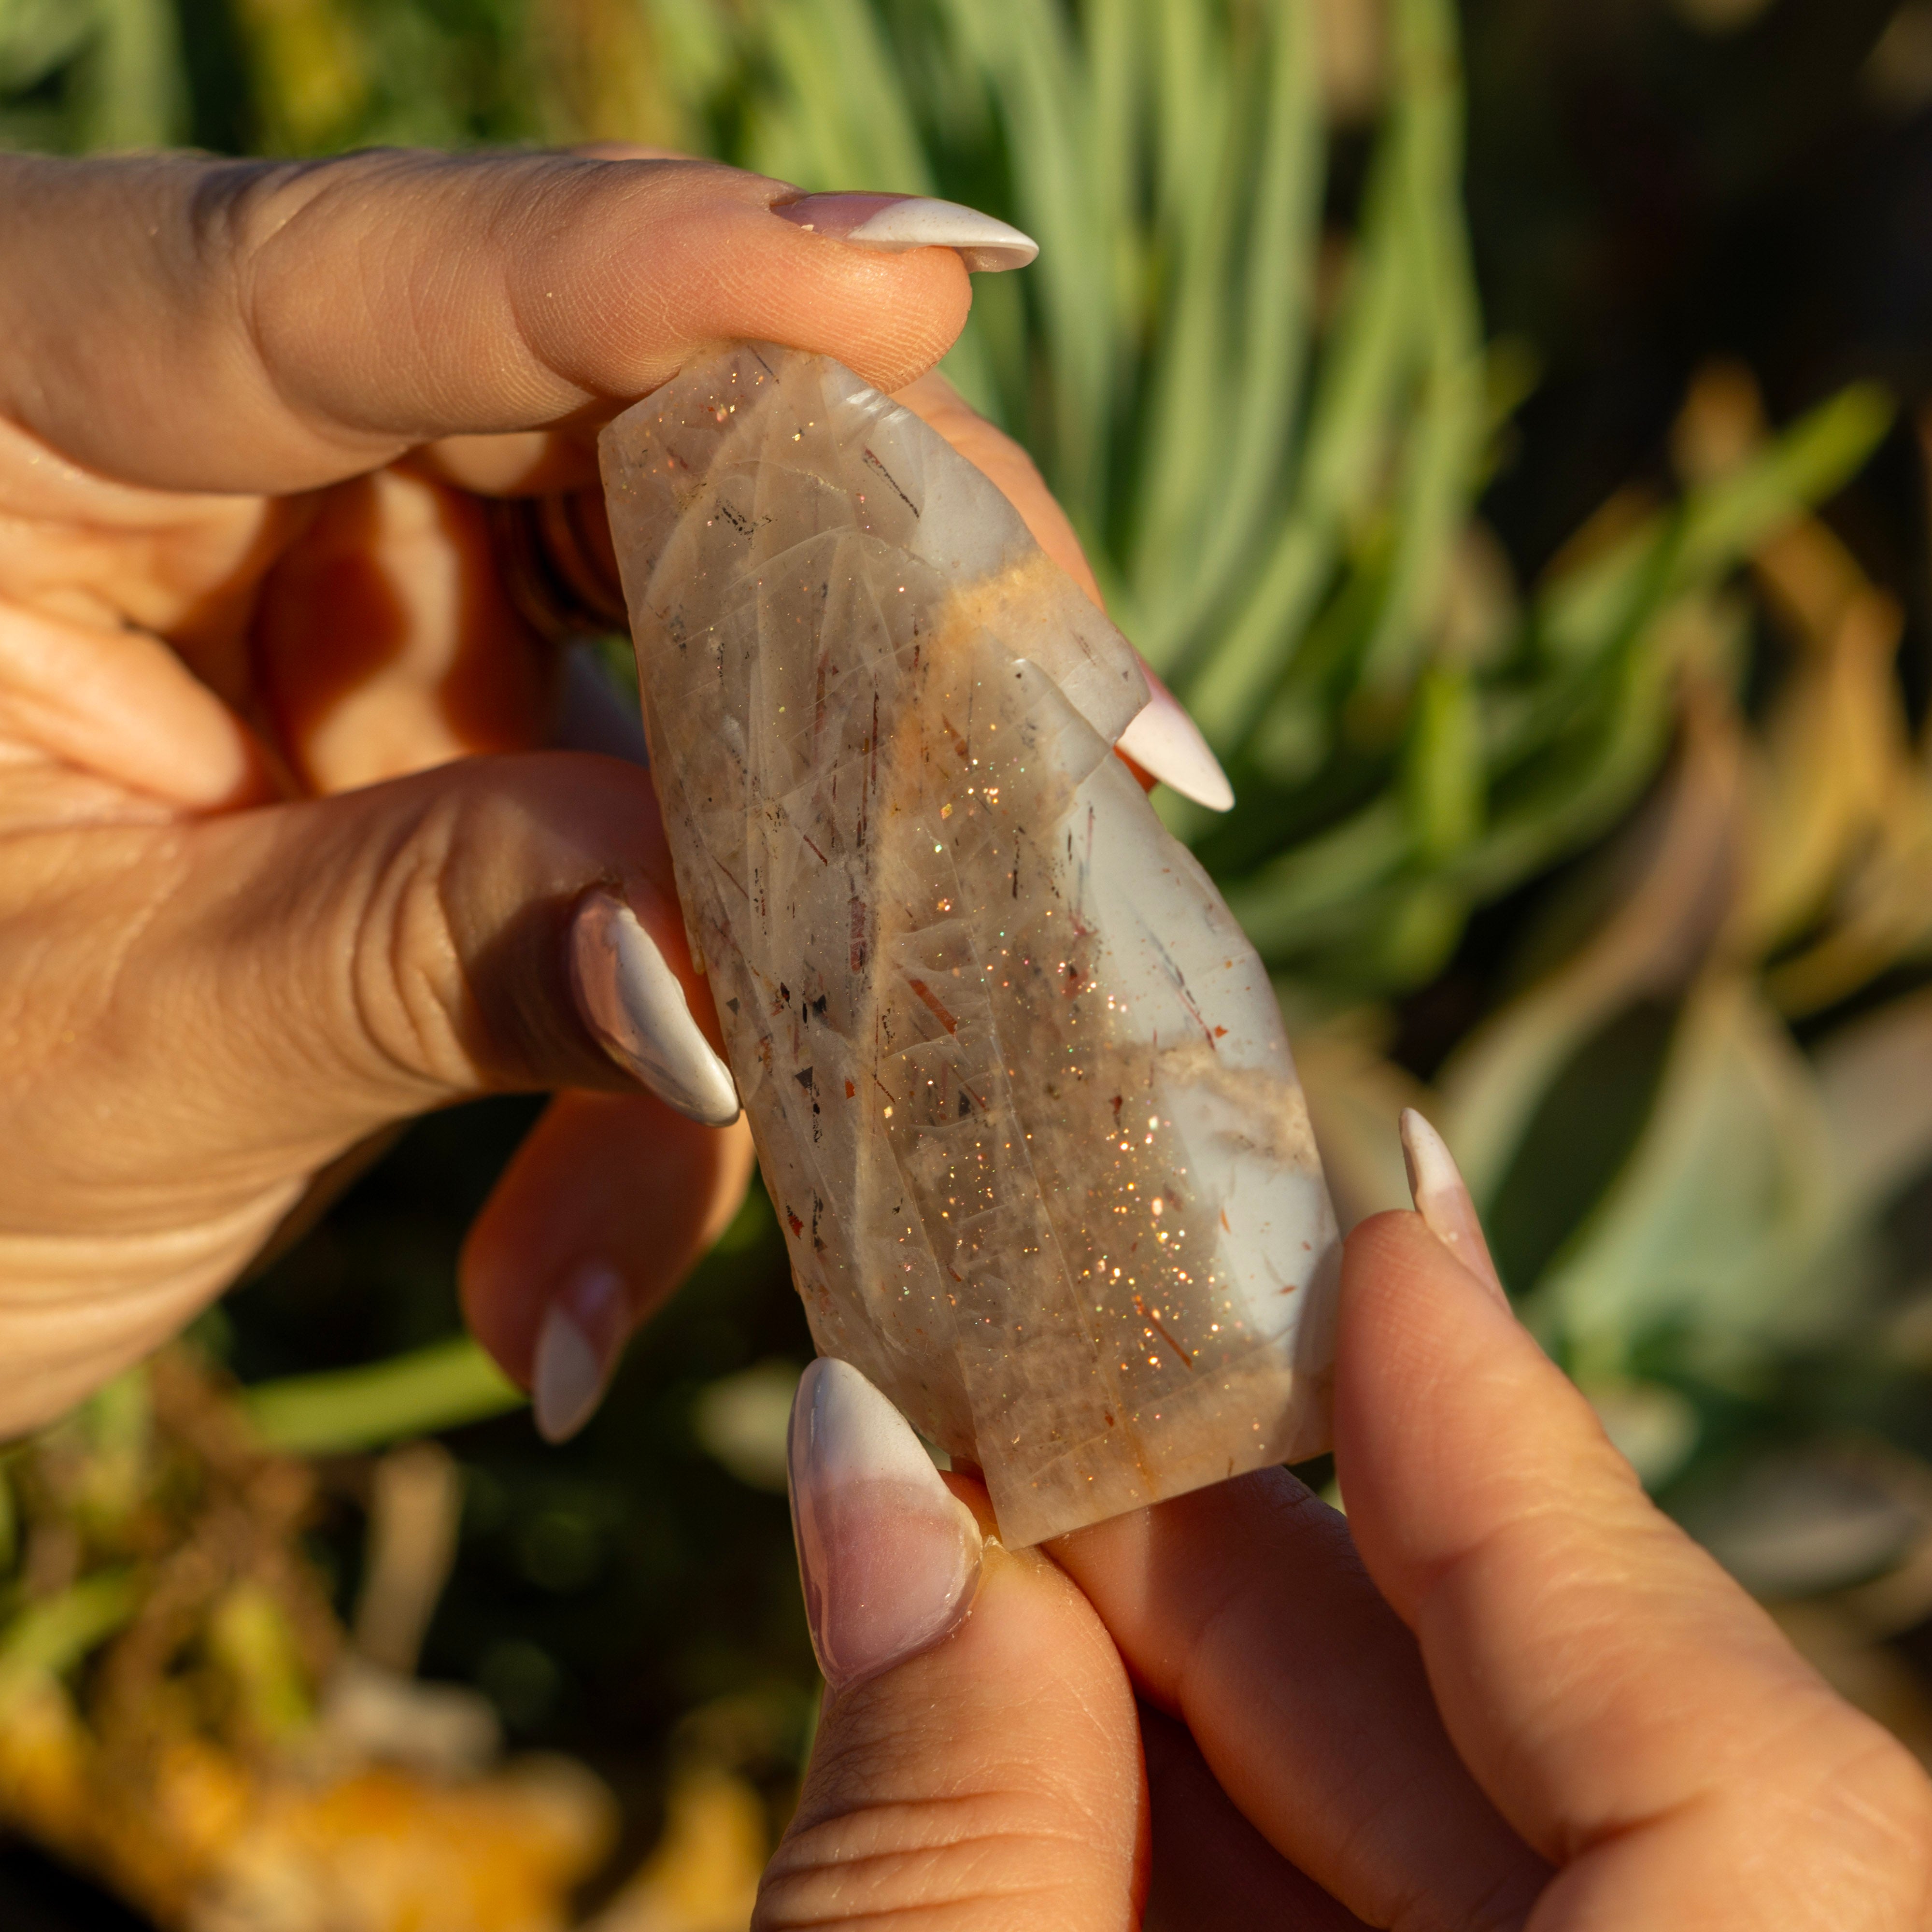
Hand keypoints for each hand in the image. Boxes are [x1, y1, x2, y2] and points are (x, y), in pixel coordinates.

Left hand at [0, 150, 1072, 1436]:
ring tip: (852, 1093)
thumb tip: (734, 982)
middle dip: (857, 603)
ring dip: (781, 877)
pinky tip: (589, 1255)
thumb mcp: (106, 1057)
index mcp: (12, 400)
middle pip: (608, 424)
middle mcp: (205, 442)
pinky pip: (643, 800)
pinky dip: (671, 1011)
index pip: (366, 282)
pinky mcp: (439, 710)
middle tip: (1089, 751)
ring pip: (678, 630)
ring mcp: (343, 576)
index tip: (928, 283)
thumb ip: (426, 959)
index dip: (670, 269)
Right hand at [764, 1115, 1931, 1928]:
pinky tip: (1063, 1790)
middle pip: (1571, 1797)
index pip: (1715, 1738)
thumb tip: (863, 1469)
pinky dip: (1248, 1896)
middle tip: (1049, 1441)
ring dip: (1217, 1752)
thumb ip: (937, 1833)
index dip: (1509, 1450)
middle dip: (1266, 1600)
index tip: (1380, 1230)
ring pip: (1490, 1900)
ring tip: (1005, 1588)